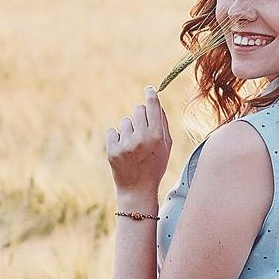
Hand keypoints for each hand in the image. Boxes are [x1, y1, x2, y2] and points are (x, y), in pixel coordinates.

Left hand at [105, 84, 171, 203]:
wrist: (138, 189)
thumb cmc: (155, 166)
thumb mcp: (166, 146)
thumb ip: (162, 123)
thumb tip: (156, 102)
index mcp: (157, 136)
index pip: (152, 106)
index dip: (151, 95)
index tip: (149, 89)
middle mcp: (141, 138)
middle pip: (138, 110)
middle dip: (140, 117)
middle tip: (142, 132)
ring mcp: (126, 144)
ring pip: (125, 121)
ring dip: (128, 130)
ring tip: (133, 146)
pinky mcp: (112, 150)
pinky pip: (112, 131)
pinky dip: (116, 138)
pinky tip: (123, 150)